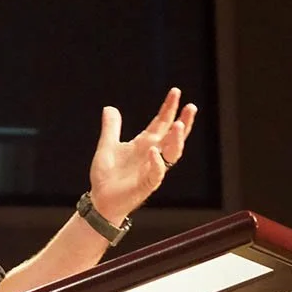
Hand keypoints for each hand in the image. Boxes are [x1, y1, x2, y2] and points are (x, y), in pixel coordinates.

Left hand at [89, 88, 197, 221]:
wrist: (100, 199)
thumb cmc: (107, 175)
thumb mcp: (107, 146)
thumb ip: (111, 127)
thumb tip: (110, 107)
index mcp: (145, 144)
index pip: (161, 123)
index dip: (168, 108)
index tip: (175, 92)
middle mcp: (152, 155)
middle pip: (173, 136)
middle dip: (183, 121)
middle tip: (190, 106)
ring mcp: (152, 170)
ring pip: (172, 154)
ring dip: (176, 140)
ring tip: (178, 124)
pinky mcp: (146, 185)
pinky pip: (157, 174)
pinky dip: (156, 162)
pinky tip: (153, 151)